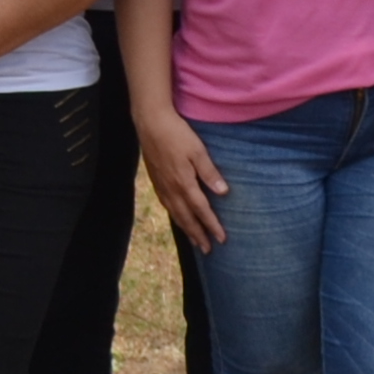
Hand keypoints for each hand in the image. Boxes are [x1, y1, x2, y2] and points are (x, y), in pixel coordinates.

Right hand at [138, 109, 228, 251]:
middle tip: (207, 250)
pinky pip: (166, 205)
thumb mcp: (198, 150)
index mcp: (184, 183)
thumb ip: (209, 172)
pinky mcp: (155, 179)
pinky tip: (177, 217)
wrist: (150, 123)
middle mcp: (172, 189)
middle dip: (197, 235)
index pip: (201, 210)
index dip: (212, 225)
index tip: (221, 239)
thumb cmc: (177, 134)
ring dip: (185, 229)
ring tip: (193, 241)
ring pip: (175, 213)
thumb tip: (223, 192)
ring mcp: (161, 185)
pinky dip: (174, 216)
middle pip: (186, 218)